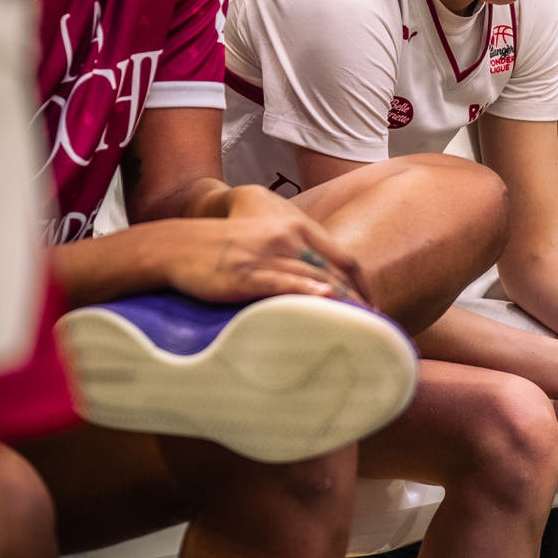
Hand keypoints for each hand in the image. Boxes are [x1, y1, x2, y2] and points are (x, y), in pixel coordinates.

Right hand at [157, 214, 369, 308]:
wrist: (180, 246)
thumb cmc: (226, 250)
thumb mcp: (268, 242)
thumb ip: (297, 256)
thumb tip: (322, 284)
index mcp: (297, 228)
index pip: (344, 258)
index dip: (363, 286)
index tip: (375, 309)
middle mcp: (288, 237)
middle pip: (336, 271)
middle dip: (359, 301)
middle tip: (377, 328)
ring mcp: (268, 254)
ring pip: (315, 279)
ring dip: (342, 303)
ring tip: (362, 328)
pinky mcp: (246, 273)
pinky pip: (281, 282)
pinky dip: (305, 291)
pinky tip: (323, 299)